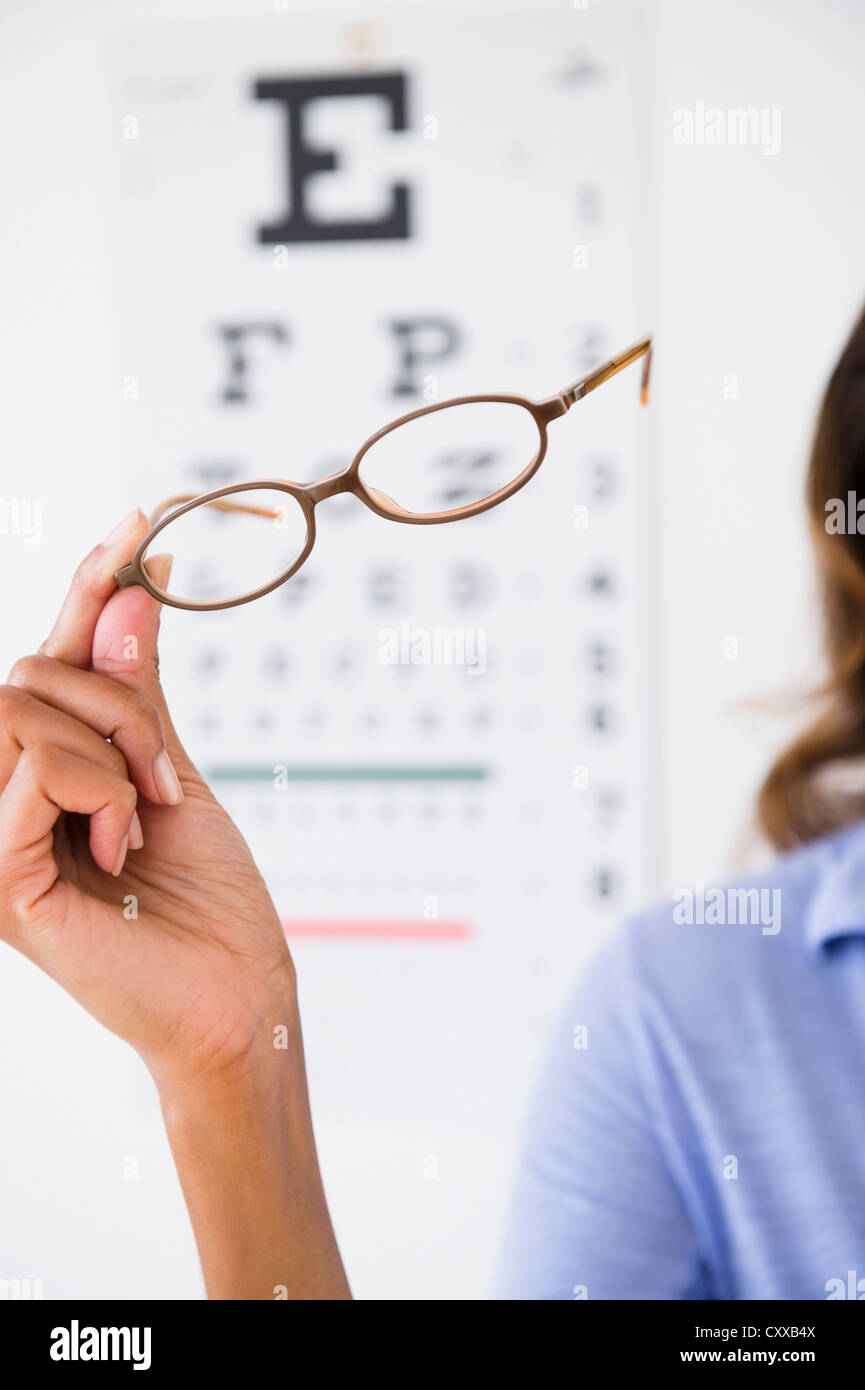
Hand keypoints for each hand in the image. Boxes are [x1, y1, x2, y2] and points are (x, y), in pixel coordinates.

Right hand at [0, 510, 349, 1298]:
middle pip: (35, 671)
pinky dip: (91, 791)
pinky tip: (123, 835)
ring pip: (26, 712)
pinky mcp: (1, 884)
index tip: (141, 518)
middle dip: (124, 706)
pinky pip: (22, 783)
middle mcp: (8, 791)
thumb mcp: (175, 772)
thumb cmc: (207, 896)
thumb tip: (132, 593)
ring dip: (116, 757)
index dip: (90, 582)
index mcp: (48, 764)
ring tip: (148, 824)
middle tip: (171, 781)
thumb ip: (141, 693)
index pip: (51, 652)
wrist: (236, 991)